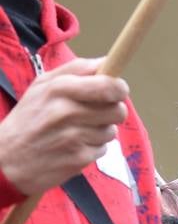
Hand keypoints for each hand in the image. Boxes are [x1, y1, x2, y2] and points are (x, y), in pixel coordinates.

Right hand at [0, 57, 127, 194]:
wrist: (5, 160)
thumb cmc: (28, 119)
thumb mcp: (42, 86)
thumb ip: (76, 70)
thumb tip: (107, 62)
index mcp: (59, 89)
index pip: (109, 85)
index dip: (119, 88)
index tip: (117, 91)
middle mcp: (67, 112)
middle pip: (118, 110)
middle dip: (112, 111)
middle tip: (96, 113)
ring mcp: (73, 137)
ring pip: (111, 130)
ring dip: (100, 131)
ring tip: (76, 131)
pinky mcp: (78, 158)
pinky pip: (103, 149)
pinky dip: (93, 148)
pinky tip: (73, 146)